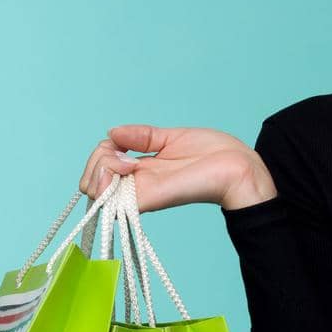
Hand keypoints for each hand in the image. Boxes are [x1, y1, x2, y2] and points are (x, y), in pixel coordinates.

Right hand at [77, 125, 275, 212]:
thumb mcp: (171, 137)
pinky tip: (125, 167)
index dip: (101, 152)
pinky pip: (111, 200)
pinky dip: (106, 180)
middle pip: (91, 179)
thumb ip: (141, 136)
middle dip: (94, 160)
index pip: (102, 166)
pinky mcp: (149, 198)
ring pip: (94, 188)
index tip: (118, 142)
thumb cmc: (214, 154)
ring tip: (125, 162)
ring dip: (98, 167)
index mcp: (143, 170)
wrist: (239, 166)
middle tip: (120, 155)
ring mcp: (141, 192)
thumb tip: (112, 131)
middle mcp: (137, 184)